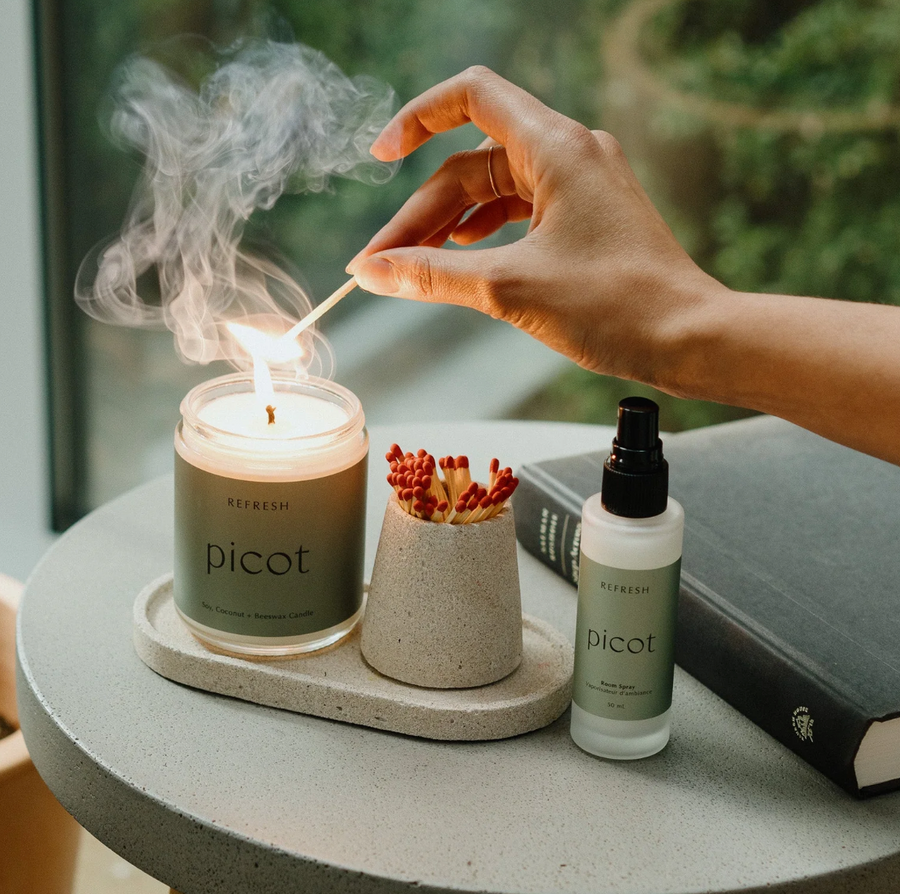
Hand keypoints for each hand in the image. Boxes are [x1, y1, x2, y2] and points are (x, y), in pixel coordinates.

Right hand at [347, 66, 723, 387]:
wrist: (687, 338)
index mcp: (557, 147)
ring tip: (413, 265)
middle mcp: (571, 153)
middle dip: (423, 212)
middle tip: (384, 262)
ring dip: (450, 225)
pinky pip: (520, 211)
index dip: (417, 118)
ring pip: (494, 190)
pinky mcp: (587, 218)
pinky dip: (485, 232)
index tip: (379, 156)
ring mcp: (581, 186)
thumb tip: (374, 272)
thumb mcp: (508, 287)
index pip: (471, 97)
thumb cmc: (617, 306)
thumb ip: (432, 274)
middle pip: (472, 163)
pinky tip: (462, 256)